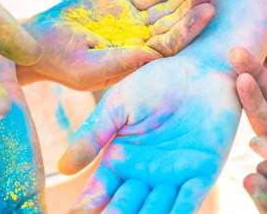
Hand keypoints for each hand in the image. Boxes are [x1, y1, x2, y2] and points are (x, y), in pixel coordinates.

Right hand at [22, 0, 217, 89]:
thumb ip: (120, 60)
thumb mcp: (87, 66)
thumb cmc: (59, 59)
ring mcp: (136, 25)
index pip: (171, 44)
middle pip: (175, 23)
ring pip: (167, 8)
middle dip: (194, 6)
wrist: (39, 41)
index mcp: (138, 61)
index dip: (189, 28)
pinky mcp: (126, 7)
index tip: (208, 11)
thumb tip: (152, 59)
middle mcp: (143, 43)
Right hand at [57, 52, 239, 212]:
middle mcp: (144, 175)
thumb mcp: (118, 104)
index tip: (77, 213)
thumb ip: (93, 134)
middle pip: (125, 208)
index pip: (99, 192)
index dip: (88, 205)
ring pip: (155, 211)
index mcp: (120, 161)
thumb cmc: (156, 81)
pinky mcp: (203, 172)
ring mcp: (173, 176)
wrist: (200, 68)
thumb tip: (63, 168)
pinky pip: (189, 200)